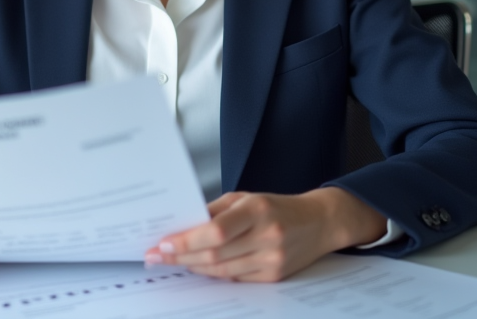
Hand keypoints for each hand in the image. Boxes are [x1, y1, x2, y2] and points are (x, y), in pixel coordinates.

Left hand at [144, 188, 386, 281]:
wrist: (319, 222)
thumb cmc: (277, 207)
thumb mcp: (246, 197)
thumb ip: (215, 211)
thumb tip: (183, 225)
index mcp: (257, 210)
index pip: (215, 231)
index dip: (186, 240)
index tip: (163, 243)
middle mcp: (266, 236)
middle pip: (215, 254)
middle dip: (180, 256)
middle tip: (156, 256)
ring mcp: (272, 259)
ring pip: (222, 271)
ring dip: (193, 267)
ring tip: (172, 261)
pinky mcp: (274, 276)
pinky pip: (235, 279)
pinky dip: (214, 274)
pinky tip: (198, 267)